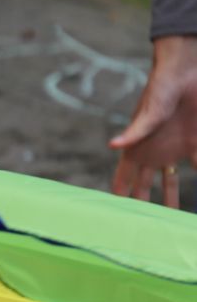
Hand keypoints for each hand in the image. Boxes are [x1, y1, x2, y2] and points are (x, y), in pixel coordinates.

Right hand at [110, 34, 196, 205]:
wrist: (186, 74)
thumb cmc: (160, 90)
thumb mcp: (147, 113)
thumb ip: (134, 132)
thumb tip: (112, 146)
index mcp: (138, 147)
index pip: (124, 176)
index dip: (118, 194)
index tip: (113, 214)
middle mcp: (154, 152)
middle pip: (146, 185)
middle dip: (144, 205)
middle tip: (142, 227)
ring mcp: (174, 149)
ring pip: (171, 181)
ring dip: (171, 198)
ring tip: (172, 217)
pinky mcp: (193, 143)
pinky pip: (195, 165)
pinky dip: (196, 179)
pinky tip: (196, 194)